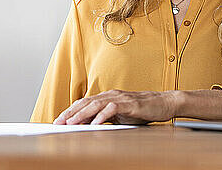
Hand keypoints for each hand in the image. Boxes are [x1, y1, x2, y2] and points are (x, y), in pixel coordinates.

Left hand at [52, 89, 179, 124]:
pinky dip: (101, 116)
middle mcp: (111, 95)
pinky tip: (94, 124)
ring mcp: (119, 98)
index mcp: (107, 97)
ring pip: (95, 104)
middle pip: (86, 102)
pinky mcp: (129, 104)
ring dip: (81, 114)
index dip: (70, 111)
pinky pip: (112, 109)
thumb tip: (90, 125)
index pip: (84, 103)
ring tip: (71, 123)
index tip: (59, 120)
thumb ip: (106, 118)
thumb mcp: (121, 115)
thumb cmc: (143, 110)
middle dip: (70, 113)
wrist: (164, 103)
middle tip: (58, 122)